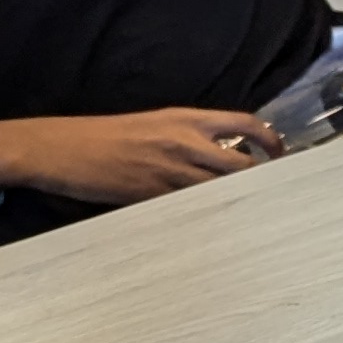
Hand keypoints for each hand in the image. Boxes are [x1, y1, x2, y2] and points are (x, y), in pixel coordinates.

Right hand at [0, 108, 283, 203]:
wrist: (62, 148)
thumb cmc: (106, 135)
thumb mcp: (155, 122)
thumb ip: (191, 135)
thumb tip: (222, 153)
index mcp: (186, 118)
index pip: (245, 123)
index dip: (270, 139)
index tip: (280, 154)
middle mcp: (185, 142)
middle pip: (240, 165)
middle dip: (258, 180)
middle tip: (268, 192)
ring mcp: (170, 171)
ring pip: (218, 190)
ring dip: (232, 201)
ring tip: (245, 213)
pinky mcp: (152, 196)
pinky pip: (188, 208)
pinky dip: (202, 214)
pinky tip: (208, 224)